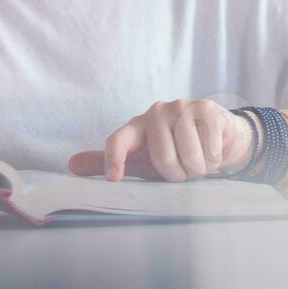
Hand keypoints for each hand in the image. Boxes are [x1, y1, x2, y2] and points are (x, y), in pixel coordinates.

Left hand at [68, 99, 255, 181]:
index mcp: (135, 126)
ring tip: (198, 162)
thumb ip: (109, 161)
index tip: (113, 180)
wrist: (216, 136)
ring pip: (189, 155)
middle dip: (176, 174)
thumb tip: (71, 165)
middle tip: (183, 173)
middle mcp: (155, 113)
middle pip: (161, 157)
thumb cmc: (174, 151)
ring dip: (198, 168)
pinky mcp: (206, 108)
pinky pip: (210, 148)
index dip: (112, 159)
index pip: (117, 140)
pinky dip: (214, 158)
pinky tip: (212, 150)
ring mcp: (181, 107)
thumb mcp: (143, 161)